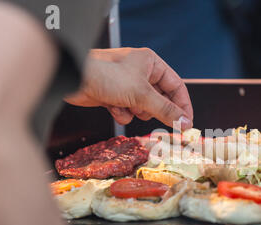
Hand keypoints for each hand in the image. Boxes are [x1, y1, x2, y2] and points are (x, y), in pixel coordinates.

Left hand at [65, 48, 192, 129]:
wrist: (72, 80)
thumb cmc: (106, 76)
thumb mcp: (141, 93)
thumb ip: (165, 110)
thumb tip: (186, 122)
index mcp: (151, 63)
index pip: (176, 86)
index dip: (183, 105)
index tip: (188, 123)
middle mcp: (141, 73)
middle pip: (160, 99)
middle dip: (155, 110)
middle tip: (165, 126)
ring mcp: (127, 86)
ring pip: (144, 107)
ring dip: (136, 111)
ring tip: (127, 105)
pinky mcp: (115, 97)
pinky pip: (128, 111)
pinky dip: (121, 112)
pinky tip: (112, 106)